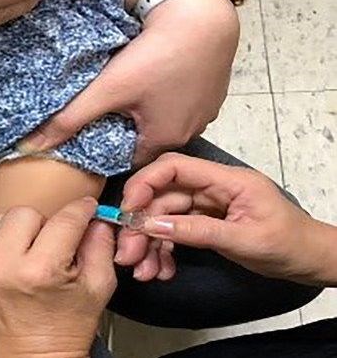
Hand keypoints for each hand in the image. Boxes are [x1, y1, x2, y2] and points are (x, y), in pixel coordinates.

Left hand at [0, 199, 116, 357]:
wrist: (25, 357)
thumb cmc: (62, 327)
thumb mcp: (97, 289)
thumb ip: (101, 245)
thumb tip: (96, 215)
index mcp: (39, 272)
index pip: (64, 219)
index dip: (80, 210)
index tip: (85, 208)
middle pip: (24, 212)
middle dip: (41, 226)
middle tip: (47, 250)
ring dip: (13, 233)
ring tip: (24, 258)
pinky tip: (4, 266)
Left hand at [19, 0, 239, 164]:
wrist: (203, 16)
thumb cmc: (157, 56)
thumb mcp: (107, 89)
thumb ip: (69, 120)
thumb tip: (32, 146)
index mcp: (164, 141)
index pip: (125, 159)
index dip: (102, 145)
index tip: (86, 128)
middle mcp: (189, 132)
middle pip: (144, 139)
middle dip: (122, 126)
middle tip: (102, 104)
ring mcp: (205, 110)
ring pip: (163, 117)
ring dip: (143, 107)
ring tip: (126, 86)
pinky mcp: (212, 88)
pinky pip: (180, 98)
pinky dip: (163, 91)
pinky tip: (152, 72)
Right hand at [117, 153, 336, 285]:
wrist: (312, 262)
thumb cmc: (289, 245)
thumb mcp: (244, 240)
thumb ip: (198, 231)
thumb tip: (152, 225)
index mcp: (226, 180)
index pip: (175, 168)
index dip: (145, 183)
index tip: (127, 211)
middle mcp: (212, 188)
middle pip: (163, 196)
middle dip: (141, 224)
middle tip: (127, 254)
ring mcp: (207, 206)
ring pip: (165, 218)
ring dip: (149, 243)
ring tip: (143, 270)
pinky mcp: (205, 223)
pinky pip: (176, 233)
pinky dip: (164, 251)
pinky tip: (160, 269)